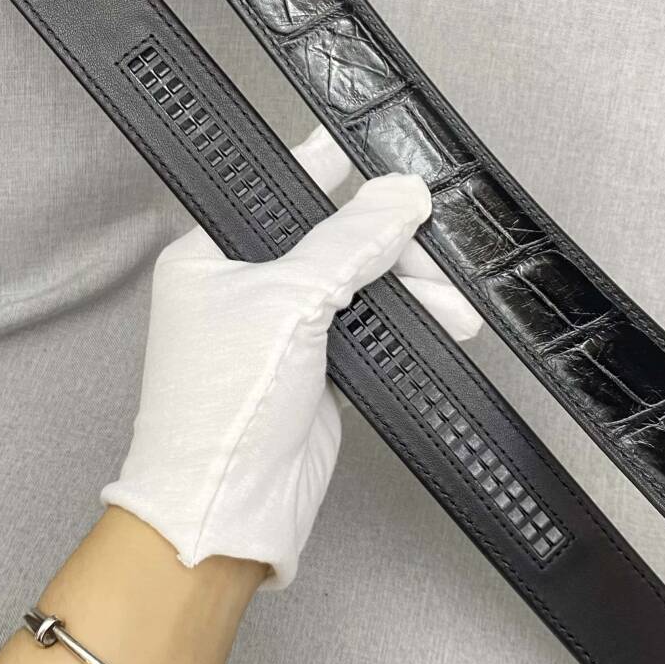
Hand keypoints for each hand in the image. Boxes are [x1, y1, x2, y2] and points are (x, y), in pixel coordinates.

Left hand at [102, 127, 481, 587]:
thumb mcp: (290, 301)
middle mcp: (243, 286)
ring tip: (454, 304)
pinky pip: (369, 328)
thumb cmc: (227, 403)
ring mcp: (281, 329)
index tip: (376, 153)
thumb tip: (401, 194)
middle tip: (432, 239)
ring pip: (355, 284)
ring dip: (407, 289)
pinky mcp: (316, 369)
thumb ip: (349, 242)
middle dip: (386, 244)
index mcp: (210, 254)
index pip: (276, 191)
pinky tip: (445, 321)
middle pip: (328, 239)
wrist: (226, 510)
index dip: (327, 169)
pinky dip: (406, 323)